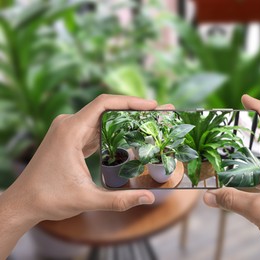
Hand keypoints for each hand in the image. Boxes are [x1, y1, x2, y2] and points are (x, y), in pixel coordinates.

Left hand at [0, 95, 161, 257]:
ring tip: (149, 123)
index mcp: (71, 131)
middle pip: (106, 109)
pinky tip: (129, 135)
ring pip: (101, 118)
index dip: (130, 101)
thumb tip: (149, 198)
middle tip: (159, 113)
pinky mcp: (69, 139)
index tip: (152, 105)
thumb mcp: (87, 199)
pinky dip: (113, 130)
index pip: (104, 104)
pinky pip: (95, 128)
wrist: (24, 203)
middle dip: (134, 110)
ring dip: (124, 120)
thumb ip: (119, 200)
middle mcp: (68, 125)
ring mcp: (68, 130)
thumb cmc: (49, 199)